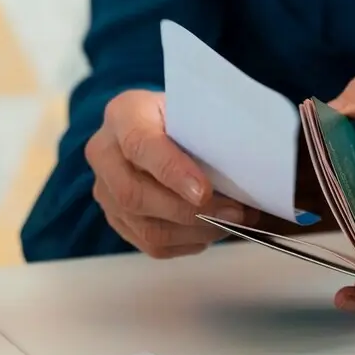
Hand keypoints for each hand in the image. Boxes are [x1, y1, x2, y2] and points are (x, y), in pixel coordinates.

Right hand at [85, 89, 258, 257]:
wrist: (160, 126)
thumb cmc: (184, 117)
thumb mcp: (195, 109)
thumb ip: (210, 133)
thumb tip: (250, 170)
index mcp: (123, 114)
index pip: (140, 145)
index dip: (172, 171)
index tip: (205, 192)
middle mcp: (104, 153)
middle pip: (135, 194)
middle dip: (189, 211)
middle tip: (234, 212)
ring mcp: (105, 191)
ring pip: (146, 227)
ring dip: (196, 231)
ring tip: (232, 222)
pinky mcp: (117, 219)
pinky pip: (152, 245)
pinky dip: (189, 243)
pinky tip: (212, 231)